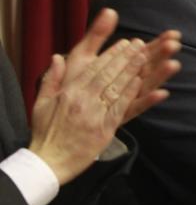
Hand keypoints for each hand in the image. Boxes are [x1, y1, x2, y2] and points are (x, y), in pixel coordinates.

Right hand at [28, 9, 179, 184]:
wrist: (49, 162)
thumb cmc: (46, 133)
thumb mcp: (41, 103)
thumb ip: (51, 79)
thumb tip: (56, 57)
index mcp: (69, 93)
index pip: (94, 69)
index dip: (111, 54)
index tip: (124, 42)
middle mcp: (83, 101)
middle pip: (108, 75)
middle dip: (125, 57)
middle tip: (140, 44)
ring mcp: (95, 115)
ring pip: (117, 88)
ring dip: (132, 71)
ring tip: (145, 56)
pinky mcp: (105, 129)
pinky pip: (120, 108)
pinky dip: (131, 94)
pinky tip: (140, 82)